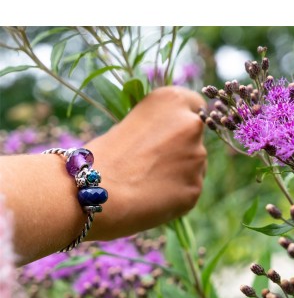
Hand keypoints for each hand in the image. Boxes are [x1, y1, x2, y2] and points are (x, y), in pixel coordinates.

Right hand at [85, 86, 206, 240]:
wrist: (93, 190)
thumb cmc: (103, 156)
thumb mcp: (130, 124)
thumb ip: (157, 126)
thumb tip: (169, 138)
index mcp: (173, 100)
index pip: (196, 104)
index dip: (182, 120)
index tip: (172, 133)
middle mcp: (191, 124)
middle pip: (196, 137)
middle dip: (181, 147)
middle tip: (153, 162)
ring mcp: (197, 157)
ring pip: (195, 165)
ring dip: (180, 171)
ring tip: (148, 182)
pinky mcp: (195, 187)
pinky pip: (190, 189)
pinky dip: (176, 194)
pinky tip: (153, 197)